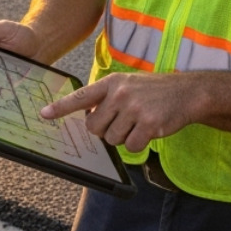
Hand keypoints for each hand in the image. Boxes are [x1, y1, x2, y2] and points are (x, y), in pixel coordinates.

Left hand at [39, 72, 195, 152]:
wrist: (186, 92)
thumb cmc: (153, 91)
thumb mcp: (127, 85)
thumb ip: (106, 98)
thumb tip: (88, 120)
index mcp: (111, 83)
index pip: (80, 96)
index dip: (61, 107)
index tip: (44, 114)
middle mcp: (120, 94)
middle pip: (94, 127)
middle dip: (104, 130)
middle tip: (121, 122)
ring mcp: (134, 109)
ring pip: (112, 139)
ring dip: (124, 137)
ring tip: (138, 122)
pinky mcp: (148, 124)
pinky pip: (131, 146)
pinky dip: (139, 144)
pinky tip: (148, 130)